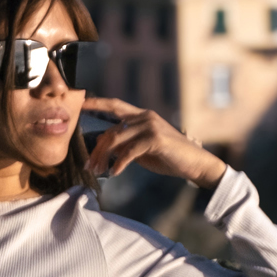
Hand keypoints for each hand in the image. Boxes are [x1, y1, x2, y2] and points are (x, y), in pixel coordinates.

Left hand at [80, 98, 227, 187]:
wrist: (195, 164)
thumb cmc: (169, 157)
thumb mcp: (144, 149)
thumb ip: (127, 143)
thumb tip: (104, 144)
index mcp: (142, 115)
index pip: (115, 105)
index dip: (97, 103)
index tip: (81, 103)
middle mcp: (145, 116)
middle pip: (111, 130)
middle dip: (97, 149)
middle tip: (88, 165)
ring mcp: (151, 126)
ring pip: (117, 139)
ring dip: (104, 157)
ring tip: (98, 171)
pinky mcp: (156, 139)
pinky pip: (130, 151)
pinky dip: (120, 163)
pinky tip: (115, 172)